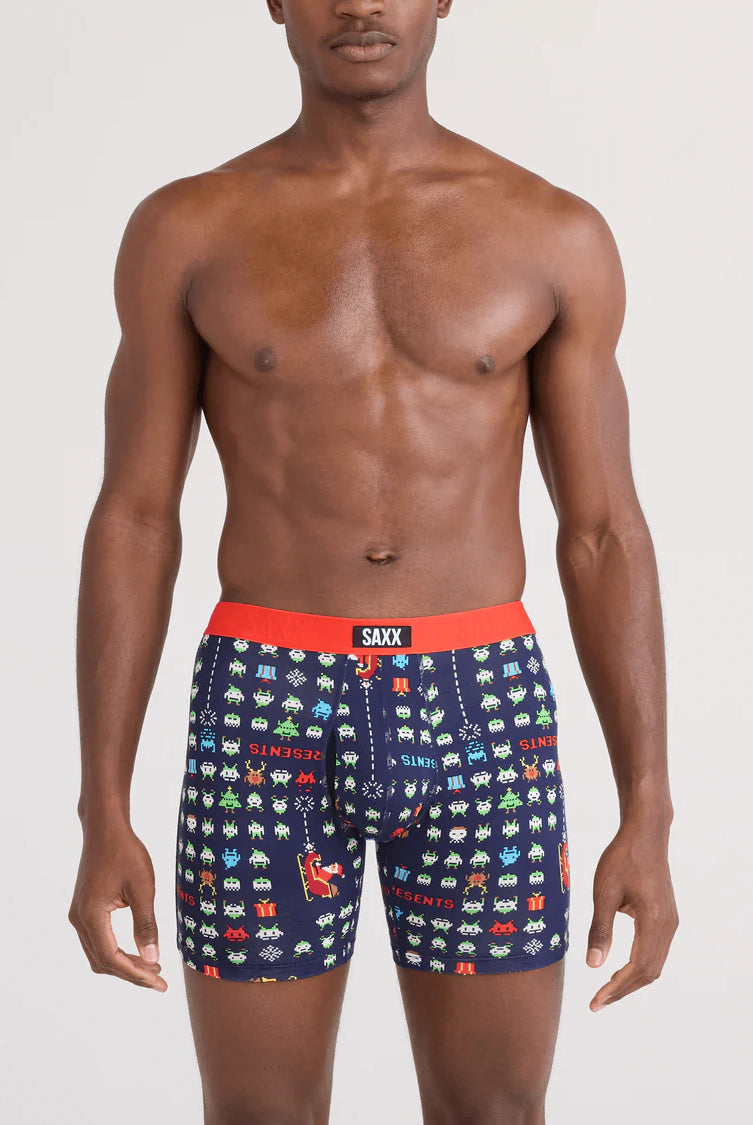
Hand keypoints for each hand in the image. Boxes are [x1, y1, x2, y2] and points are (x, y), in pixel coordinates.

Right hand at [69, 824, 166, 991]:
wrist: (106, 829)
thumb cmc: (126, 853)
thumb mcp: (143, 888)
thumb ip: (146, 925)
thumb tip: (152, 958)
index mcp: (91, 915)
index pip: (112, 958)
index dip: (136, 974)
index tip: (160, 981)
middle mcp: (79, 919)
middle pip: (102, 961)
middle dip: (131, 973)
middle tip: (160, 978)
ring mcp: (79, 915)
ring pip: (98, 953)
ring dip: (123, 964)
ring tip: (152, 966)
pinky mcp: (84, 909)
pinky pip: (98, 940)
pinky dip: (116, 951)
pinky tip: (137, 950)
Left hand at [586, 822, 677, 1010]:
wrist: (645, 833)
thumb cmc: (622, 858)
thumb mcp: (604, 892)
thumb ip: (600, 929)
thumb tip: (593, 966)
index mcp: (653, 921)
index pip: (637, 968)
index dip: (617, 989)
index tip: (596, 1001)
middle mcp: (667, 926)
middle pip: (649, 972)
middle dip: (623, 990)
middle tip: (597, 1002)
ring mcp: (670, 921)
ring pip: (655, 963)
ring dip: (632, 980)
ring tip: (606, 990)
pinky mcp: (667, 916)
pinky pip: (656, 950)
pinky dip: (640, 965)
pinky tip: (620, 967)